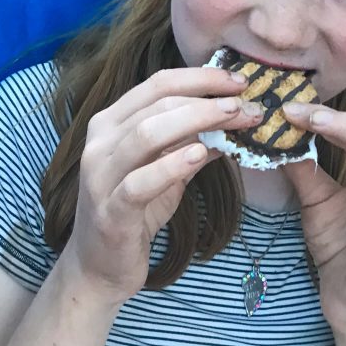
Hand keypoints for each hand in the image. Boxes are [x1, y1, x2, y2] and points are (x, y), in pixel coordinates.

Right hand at [65, 67, 262, 305]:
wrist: (99, 267)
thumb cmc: (133, 211)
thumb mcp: (166, 170)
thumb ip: (192, 142)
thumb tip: (236, 118)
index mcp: (111, 123)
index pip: (157, 84)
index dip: (200, 77)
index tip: (238, 81)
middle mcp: (100, 142)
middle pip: (157, 104)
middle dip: (207, 99)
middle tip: (245, 104)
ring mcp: (101, 176)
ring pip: (147, 133)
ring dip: (197, 121)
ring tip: (233, 119)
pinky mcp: (110, 211)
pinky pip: (140, 182)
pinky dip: (172, 165)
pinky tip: (201, 155)